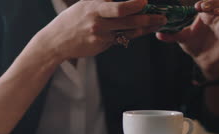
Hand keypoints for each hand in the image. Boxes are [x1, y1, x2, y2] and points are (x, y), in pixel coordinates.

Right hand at [38, 0, 166, 60]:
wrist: (56, 41)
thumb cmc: (73, 20)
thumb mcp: (85, 4)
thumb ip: (103, 1)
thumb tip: (125, 2)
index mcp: (94, 6)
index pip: (118, 6)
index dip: (134, 4)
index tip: (145, 1)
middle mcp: (97, 19)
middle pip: (126, 18)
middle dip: (147, 17)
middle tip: (162, 17)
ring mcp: (99, 34)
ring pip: (127, 31)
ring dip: (144, 27)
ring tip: (157, 24)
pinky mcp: (100, 45)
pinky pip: (119, 39)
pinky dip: (130, 34)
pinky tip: (141, 31)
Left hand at [156, 0, 218, 78]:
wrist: (202, 59)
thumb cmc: (193, 45)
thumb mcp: (181, 38)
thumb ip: (171, 35)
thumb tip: (157, 33)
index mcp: (206, 14)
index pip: (209, 2)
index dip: (204, 2)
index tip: (196, 7)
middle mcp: (217, 17)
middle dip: (213, 3)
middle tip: (202, 7)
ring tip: (213, 12)